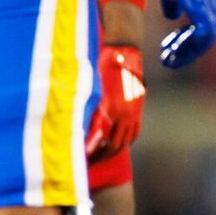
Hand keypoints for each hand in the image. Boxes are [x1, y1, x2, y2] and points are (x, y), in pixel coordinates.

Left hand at [86, 44, 144, 161]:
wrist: (124, 49)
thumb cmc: (101, 64)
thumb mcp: (89, 84)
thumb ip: (86, 106)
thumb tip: (77, 127)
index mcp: (110, 108)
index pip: (99, 138)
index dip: (89, 151)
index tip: (79, 159)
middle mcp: (124, 113)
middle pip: (114, 146)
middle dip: (100, 157)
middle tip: (87, 165)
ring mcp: (134, 112)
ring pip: (125, 141)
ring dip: (112, 153)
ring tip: (99, 159)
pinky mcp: (138, 108)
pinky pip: (134, 132)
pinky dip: (125, 142)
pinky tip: (116, 147)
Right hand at [152, 0, 215, 68]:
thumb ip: (173, 5)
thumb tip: (172, 16)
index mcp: (207, 3)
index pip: (204, 30)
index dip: (187, 42)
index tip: (169, 47)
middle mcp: (214, 7)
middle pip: (206, 39)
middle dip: (186, 52)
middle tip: (167, 60)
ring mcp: (210, 8)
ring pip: (206, 41)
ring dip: (186, 53)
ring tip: (168, 59)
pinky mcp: (202, 10)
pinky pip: (202, 36)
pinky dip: (189, 47)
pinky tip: (174, 51)